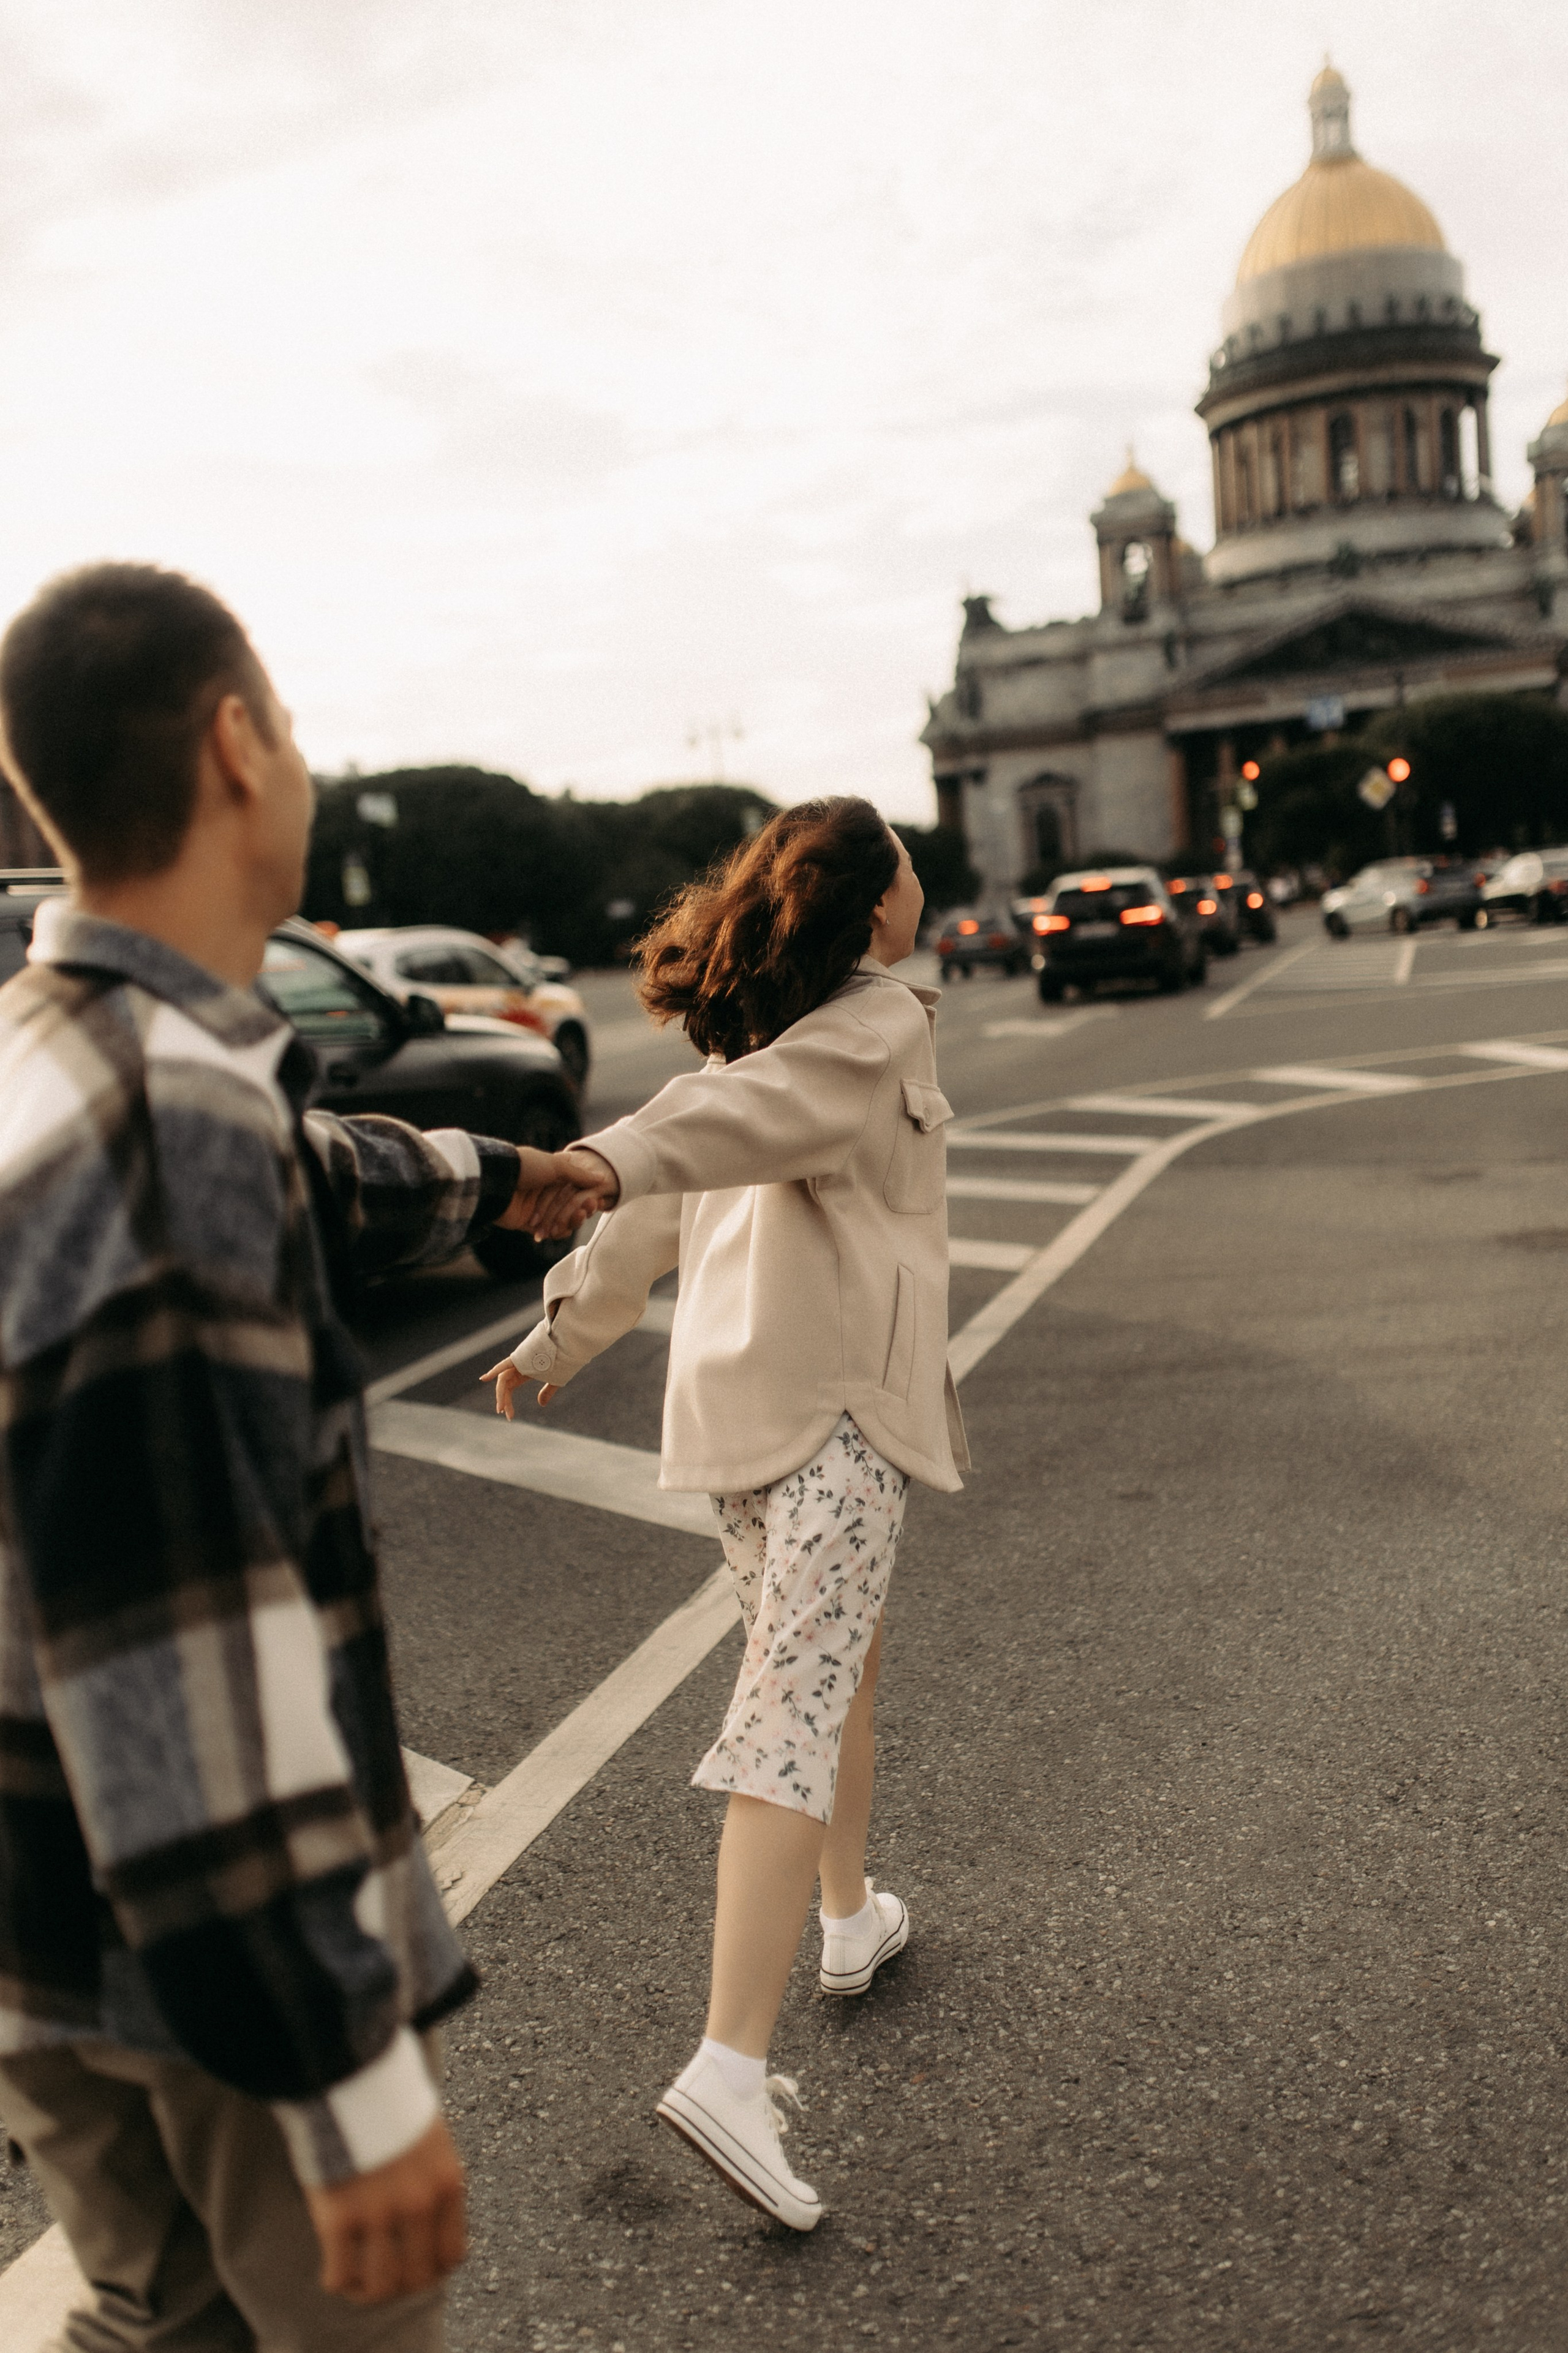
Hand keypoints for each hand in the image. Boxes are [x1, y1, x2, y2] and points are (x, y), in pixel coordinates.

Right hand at [304, 2114, 465, 2304]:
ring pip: (382, 2285)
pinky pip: (341, 2272)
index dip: (432, 2269)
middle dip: (400, 2285)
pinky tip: (334, 2273)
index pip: (452, 2254)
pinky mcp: (340, 2214)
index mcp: (448, 2181)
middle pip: (418, 2277)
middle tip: (382, 2277)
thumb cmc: (388, 2100)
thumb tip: (427, 2225)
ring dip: (367, 2289)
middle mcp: (420, 2202)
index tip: (414, 2266)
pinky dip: (338, 2281)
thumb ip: (433, 2181)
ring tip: (356, 2280)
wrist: (352, 2071)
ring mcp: (381, 2211)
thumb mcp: (430, 2137)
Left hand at [481, 1360, 557, 1415]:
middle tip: (504, 1414)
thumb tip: (541, 1404)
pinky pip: (505, 1364)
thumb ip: (547, 1391)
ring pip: (504, 1379)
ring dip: (501, 1393)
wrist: (570, 1346)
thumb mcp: (555, 1380)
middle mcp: (518, 1366)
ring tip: (501, 1408)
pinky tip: (484, 1378)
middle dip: (504, 1400)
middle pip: (505, 1385)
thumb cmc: (564, 1361)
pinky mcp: (520, 1356)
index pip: (510, 1388)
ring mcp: (518, 1361)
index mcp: (524, 1371)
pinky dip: (494, 1370)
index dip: (507, 1401)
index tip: (509, 1416)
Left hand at [495, 1145, 614, 1238]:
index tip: (597, 1197)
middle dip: (583, 1207)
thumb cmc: (526, 1167)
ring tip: (580, 1215)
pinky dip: (558, 1232)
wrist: (497, 1181)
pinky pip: (548, 1231)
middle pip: (570, 1206)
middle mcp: (544, 1192)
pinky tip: (565, 1229)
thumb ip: (579, 1174)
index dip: (587, 1194)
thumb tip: (602, 1177)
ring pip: (561, 1220)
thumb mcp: (556, 1165)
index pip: (574, 1189)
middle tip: (591, 1206)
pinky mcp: (528, 1224)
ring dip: (573, 1220)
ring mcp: (536, 1209)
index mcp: (550, 1176)